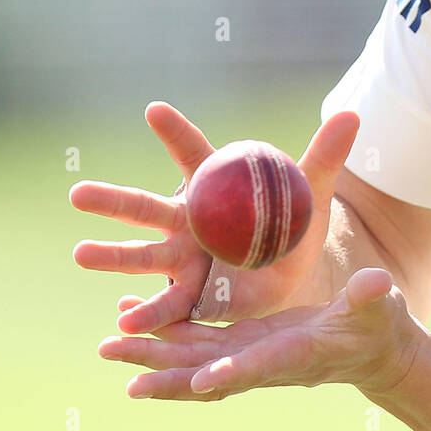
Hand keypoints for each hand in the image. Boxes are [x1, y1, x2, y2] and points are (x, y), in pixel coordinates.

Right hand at [70, 101, 359, 333]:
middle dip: (113, 201)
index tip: (154, 109)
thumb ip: (326, 156)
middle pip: (147, 208)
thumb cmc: (292, 222)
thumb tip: (352, 115)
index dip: (175, 133)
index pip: (193, 155)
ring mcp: (183, 259)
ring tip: (81, 254)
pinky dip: (145, 313)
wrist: (290, 271)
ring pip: (143, 258)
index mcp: (213, 187)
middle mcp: (188, 221)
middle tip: (78, 193)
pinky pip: (166, 306)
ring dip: (113, 257)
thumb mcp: (312, 191)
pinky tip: (122, 321)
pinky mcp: (190, 296)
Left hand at [100, 267, 419, 399]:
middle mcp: (263, 361)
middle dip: (165, 374)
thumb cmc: (379, 323)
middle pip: (208, 374)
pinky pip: (195, 342)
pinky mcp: (242, 342)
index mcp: (297, 353)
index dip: (235, 374)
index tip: (205, 382)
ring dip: (151, 355)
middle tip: (123, 370)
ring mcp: (248, 354)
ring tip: (109, 345)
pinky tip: (135, 315)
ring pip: (191, 360)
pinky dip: (164, 333)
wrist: (370, 346)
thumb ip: (373, 296)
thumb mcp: (379, 305)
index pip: (263, 367)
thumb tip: (377, 282)